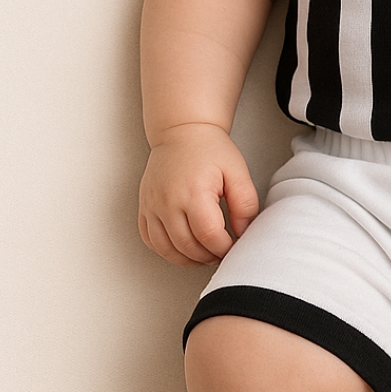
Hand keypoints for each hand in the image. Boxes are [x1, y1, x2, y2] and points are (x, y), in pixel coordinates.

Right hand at [138, 123, 258, 266]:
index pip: (209, 235)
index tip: (234, 245)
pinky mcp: (144, 208)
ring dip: (189, 259)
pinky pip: (151, 241)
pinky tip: (184, 248)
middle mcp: (168, 202)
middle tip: (223, 252)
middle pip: (187, 247)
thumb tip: (243, 232)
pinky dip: (168, 252)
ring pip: (167, 250)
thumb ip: (245, 203)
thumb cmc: (210, 149)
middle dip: (209, 256)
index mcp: (193, 192)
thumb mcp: (237, 171)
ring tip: (207, 253)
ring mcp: (152, 207)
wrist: (182, 132)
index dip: (224, 247)